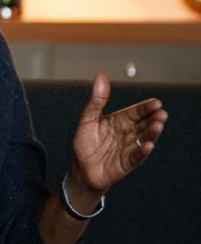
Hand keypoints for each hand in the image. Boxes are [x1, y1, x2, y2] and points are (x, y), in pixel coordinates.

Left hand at [70, 73, 167, 194]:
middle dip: (154, 118)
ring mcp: (129, 148)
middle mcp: (128, 133)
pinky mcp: (127, 163)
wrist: (81, 169)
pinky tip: (148, 146)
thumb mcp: (88, 119)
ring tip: (158, 125)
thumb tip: (100, 75)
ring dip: (152, 133)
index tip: (156, 103)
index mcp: (120, 120)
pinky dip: (142, 151)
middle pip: (144, 124)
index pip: (137, 111)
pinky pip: (137, 156)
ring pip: (144, 138)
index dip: (146, 107)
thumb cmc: (85, 143)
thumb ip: (96, 100)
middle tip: (161, 114)